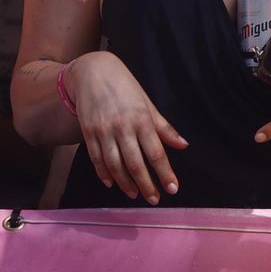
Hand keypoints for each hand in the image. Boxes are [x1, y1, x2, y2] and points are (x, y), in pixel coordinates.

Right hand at [67, 52, 187, 203]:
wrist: (93, 72)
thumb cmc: (126, 87)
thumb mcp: (148, 103)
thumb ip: (163, 127)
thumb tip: (183, 145)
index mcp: (142, 119)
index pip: (156, 152)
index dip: (165, 172)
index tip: (172, 188)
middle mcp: (123, 127)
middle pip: (135, 163)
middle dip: (146, 184)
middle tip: (154, 199)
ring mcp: (103, 131)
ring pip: (115, 164)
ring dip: (125, 183)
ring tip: (135, 195)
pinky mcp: (88, 133)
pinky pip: (96, 158)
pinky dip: (104, 173)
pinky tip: (111, 183)